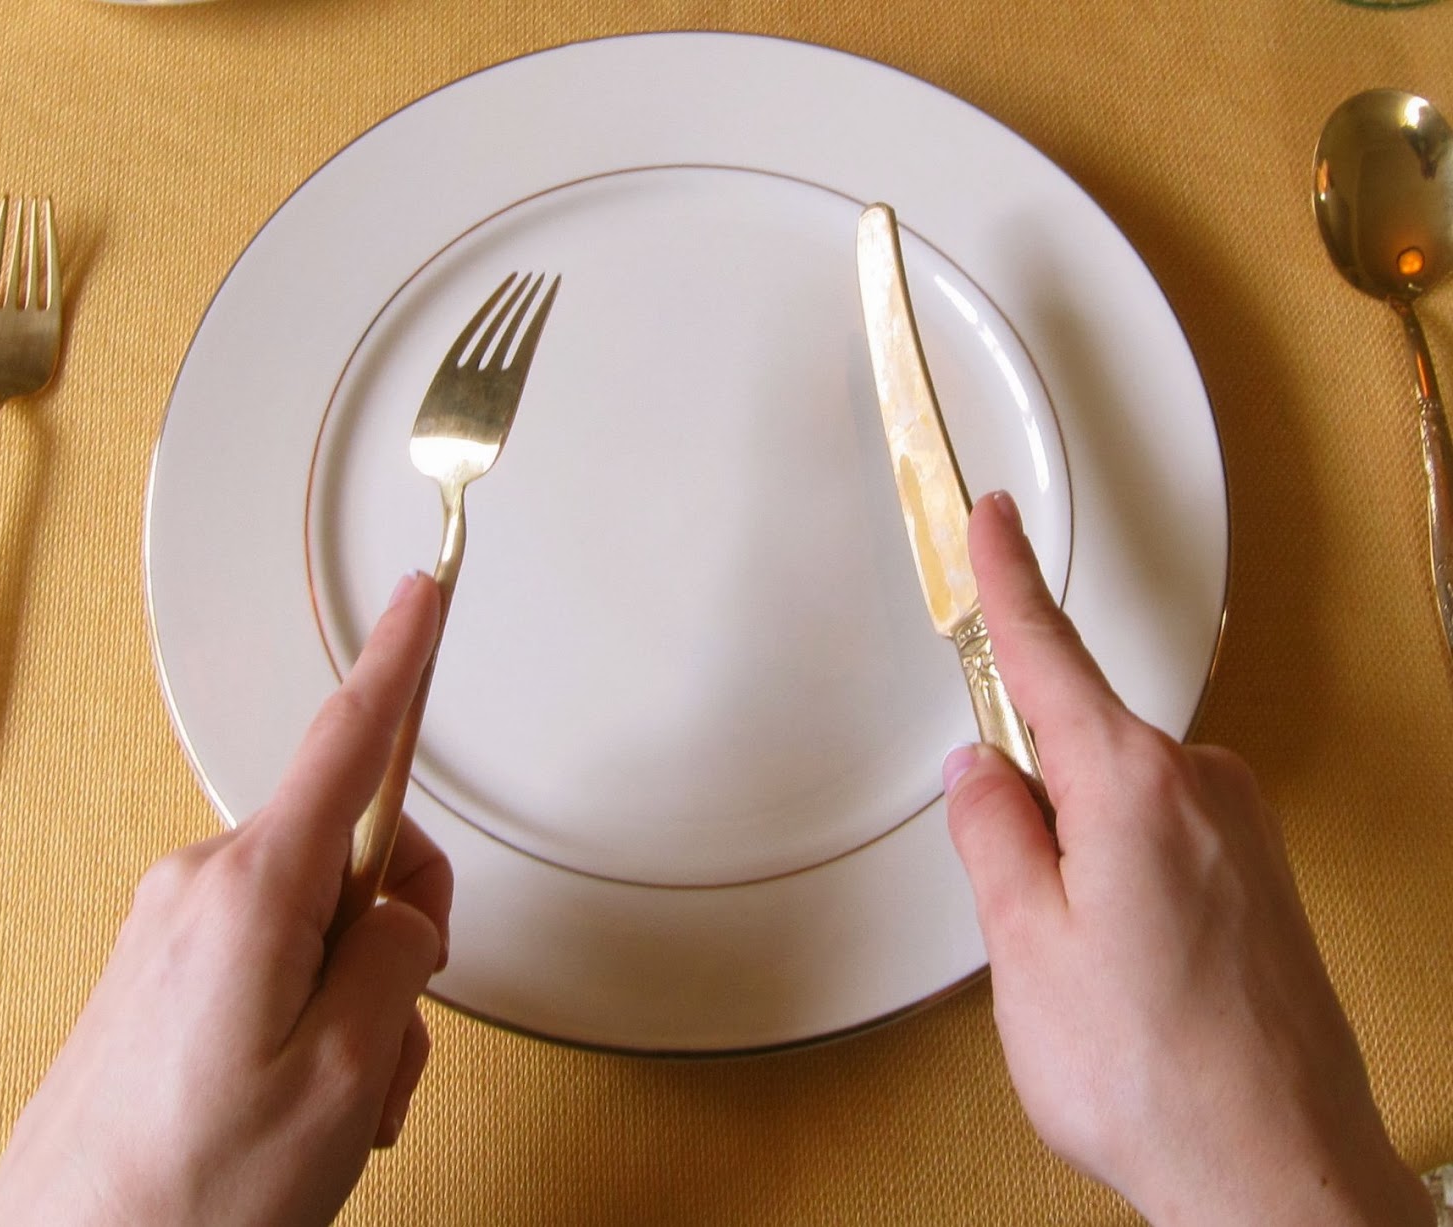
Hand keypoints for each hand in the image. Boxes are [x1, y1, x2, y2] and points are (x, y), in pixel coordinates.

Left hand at [0, 574, 452, 1226]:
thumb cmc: (190, 1193)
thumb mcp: (349, 1073)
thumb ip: (398, 955)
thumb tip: (400, 908)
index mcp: (253, 891)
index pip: (348, 742)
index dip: (398, 659)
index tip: (422, 592)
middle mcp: (201, 887)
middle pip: (352, 850)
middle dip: (399, 931)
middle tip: (390, 1037)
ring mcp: (172, 928)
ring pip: (318, 917)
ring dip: (356, 997)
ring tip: (337, 1098)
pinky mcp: (159, 970)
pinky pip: (270, 953)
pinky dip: (310, 1011)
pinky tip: (297, 1091)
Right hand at [943, 493, 1432, 1226]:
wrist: (1275, 1174)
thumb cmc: (1159, 1075)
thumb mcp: (1023, 945)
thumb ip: (991, 834)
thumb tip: (979, 772)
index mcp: (1135, 785)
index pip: (1049, 653)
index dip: (1009, 579)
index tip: (996, 519)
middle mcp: (1203, 789)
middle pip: (1078, 742)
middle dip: (1030, 804)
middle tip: (1026, 913)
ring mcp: (1241, 831)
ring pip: (1116, 803)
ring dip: (1076, 859)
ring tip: (1085, 971)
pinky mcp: (1259, 875)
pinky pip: (1161, 840)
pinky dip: (1123, 883)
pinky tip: (1127, 971)